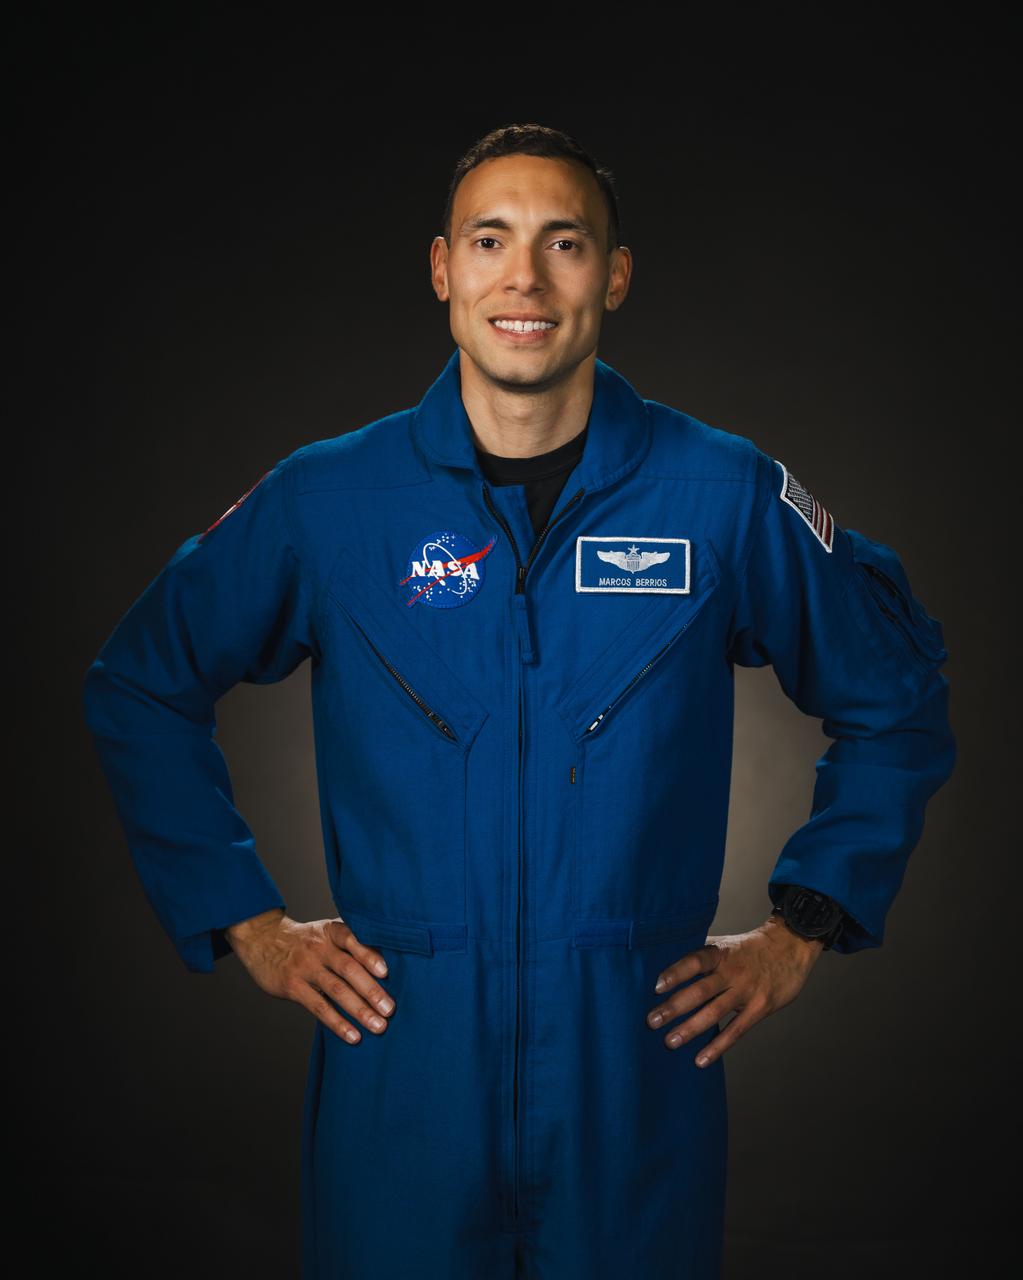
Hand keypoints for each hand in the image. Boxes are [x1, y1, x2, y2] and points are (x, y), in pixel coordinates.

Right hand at [224, 908, 395, 1043]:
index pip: (352, 939)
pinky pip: (319, 1007)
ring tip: (378, 1026)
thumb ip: (350, 944)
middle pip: (348, 968)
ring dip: (359, 1010)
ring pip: (336, 990)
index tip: (386, 972)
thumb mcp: (325, 932)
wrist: (262, 939)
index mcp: (331, 931)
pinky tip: (353, 1035)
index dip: (369, 955)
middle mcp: (319, 947)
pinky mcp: (293, 986)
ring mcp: (305, 967)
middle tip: (390, 1009)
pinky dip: (338, 1023)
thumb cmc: (305, 939)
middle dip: (371, 990)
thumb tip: (386, 966)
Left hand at [645, 913, 823, 1066]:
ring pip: (715, 1012)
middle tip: (652, 1021)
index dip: (676, 973)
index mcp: (720, 953)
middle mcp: (732, 971)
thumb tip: (666, 966)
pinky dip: (718, 1046)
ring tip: (670, 1042)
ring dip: (691, 1028)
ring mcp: (746, 991)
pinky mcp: (760, 1008)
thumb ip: (702, 957)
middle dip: (675, 1007)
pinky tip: (700, 1059)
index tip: (656, 986)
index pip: (695, 961)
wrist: (791, 946)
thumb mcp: (726, 944)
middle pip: (700, 990)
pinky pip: (736, 1030)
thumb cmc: (749, 948)